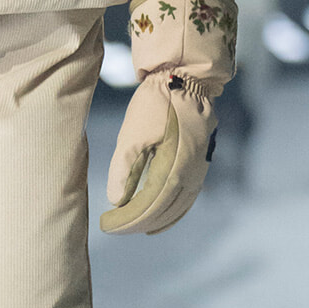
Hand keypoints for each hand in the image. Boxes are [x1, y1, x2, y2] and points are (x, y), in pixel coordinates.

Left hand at [100, 75, 216, 235]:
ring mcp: (199, 171)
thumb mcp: (133, 134)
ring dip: (155, 220)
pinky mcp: (201, 165)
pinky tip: (160, 218)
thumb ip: (124, 169)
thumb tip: (117, 201)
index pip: (148, 207)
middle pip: (163, 211)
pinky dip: (172, 212)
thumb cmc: (156, 104)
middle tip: (115, 227)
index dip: (127, 220)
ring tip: (134, 227)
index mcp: (174, 168)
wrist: (186, 80)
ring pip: (178, 208)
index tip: (108, 225)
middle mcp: (191, 175)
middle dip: (137, 223)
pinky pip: (188, 198)